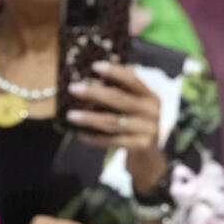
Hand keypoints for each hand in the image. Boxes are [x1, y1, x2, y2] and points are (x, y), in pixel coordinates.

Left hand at [64, 61, 167, 192]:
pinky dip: (96, 138)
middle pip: (121, 100)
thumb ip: (122, 93)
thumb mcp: (137, 107)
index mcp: (150, 97)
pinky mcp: (140, 146)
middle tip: (73, 88)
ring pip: (114, 122)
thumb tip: (91, 76)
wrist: (151, 157)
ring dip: (91, 118)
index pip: (133, 81)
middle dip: (95, 93)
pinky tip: (80, 135)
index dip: (115, 72)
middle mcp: (152, 111)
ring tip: (71, 115)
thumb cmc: (137, 125)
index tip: (95, 65)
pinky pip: (113, 141)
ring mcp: (147, 129)